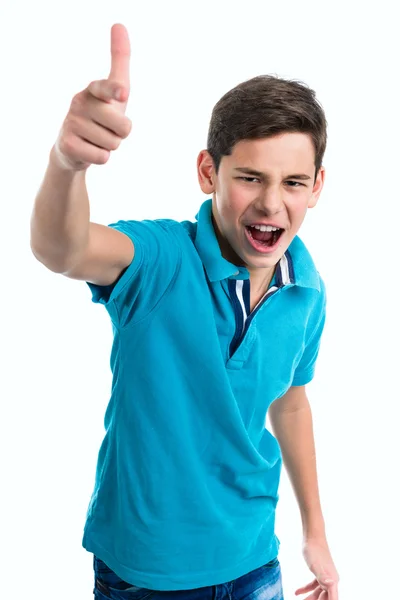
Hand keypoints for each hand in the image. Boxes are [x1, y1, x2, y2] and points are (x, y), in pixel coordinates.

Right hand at [53, 23, 131, 171]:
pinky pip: (102, 157)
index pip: (107, 88)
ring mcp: (71, 123)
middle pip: (123, 126)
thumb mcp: (114, 91)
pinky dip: (101, 157)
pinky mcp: (68, 144)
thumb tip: (119, 24)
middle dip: (121, 133)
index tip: (123, 92)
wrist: (73, 147)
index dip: (116, 91)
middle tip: (108, 129)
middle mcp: (80, 102)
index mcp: (93, 90)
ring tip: (97, 139)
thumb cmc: (100, 115)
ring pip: (113, 143)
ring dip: (110, 146)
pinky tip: (89, 150)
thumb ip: (119, 61)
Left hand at [295, 537, 338, 599]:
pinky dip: (306, 589)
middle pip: (325, 598)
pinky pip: (313, 585)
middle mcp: (331, 580)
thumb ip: (323, 577)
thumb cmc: (315, 549)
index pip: (333, 599)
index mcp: (332, 580)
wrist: (312, 536)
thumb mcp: (316, 565)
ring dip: (310, 598)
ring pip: (319, 593)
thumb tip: (331, 584)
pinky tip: (297, 592)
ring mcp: (325, 576)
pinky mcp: (319, 572)